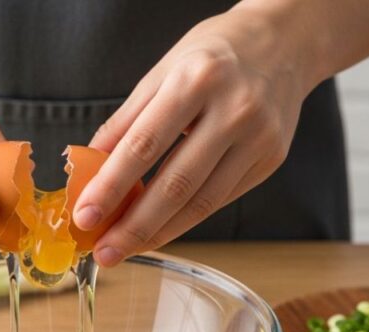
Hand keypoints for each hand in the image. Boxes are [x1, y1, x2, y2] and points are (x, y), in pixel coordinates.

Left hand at [74, 6, 313, 266]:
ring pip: (202, 201)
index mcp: (196, 80)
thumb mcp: (162, 72)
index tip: (85, 216)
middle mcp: (234, 110)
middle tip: (104, 253)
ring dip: (159, 232)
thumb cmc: (213, 54)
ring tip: (125, 249)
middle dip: (134, 226)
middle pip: (176, 184)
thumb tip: (88, 169)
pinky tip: (160, 231)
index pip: (144, 145)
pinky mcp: (272, 160)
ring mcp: (258, 139)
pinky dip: (186, 220)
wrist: (284, 42)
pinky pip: (220, 199)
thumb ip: (125, 122)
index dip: (111, 186)